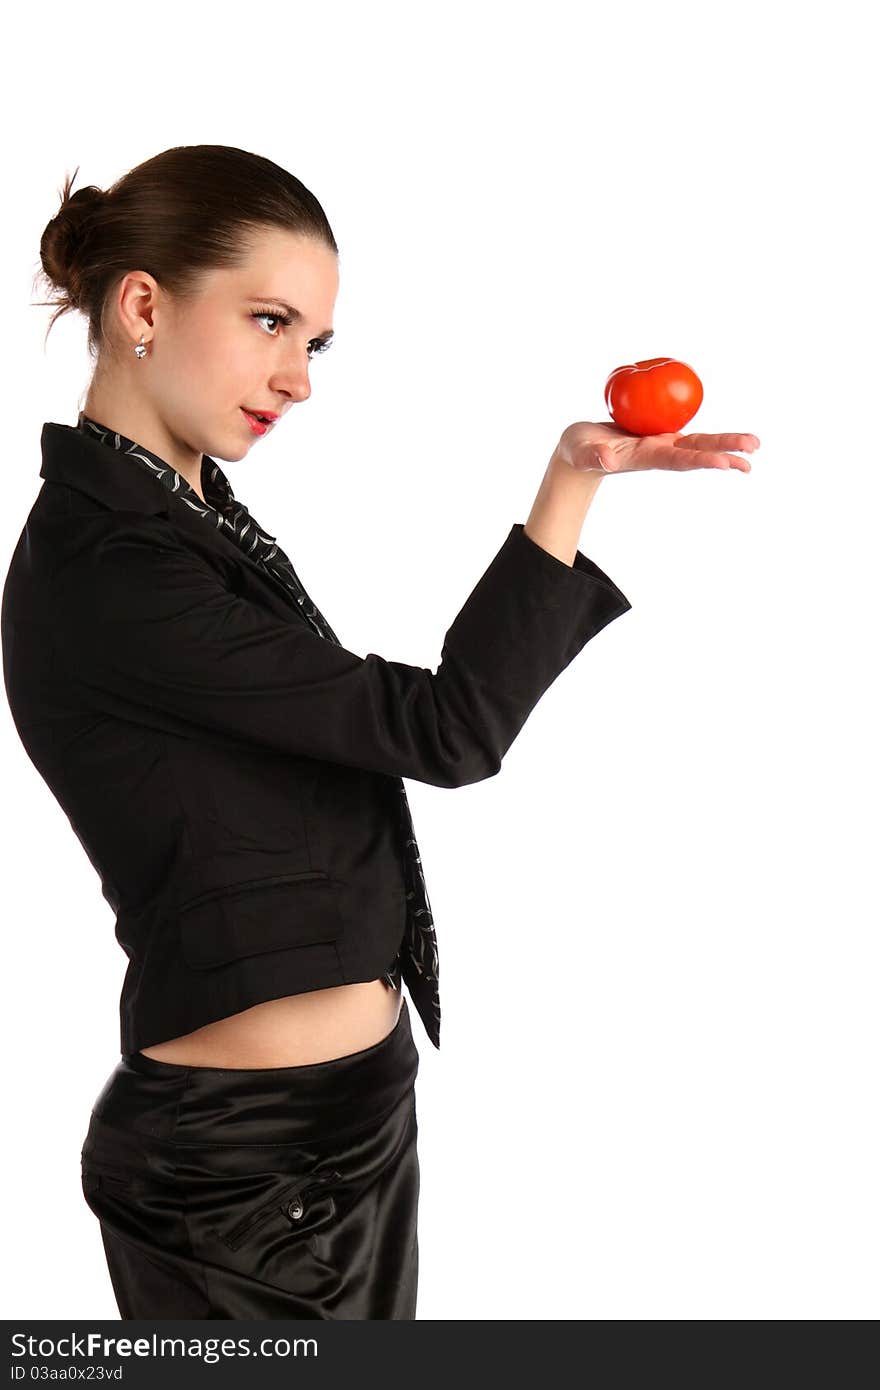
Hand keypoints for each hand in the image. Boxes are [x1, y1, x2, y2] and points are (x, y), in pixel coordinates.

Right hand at [555, 420, 759, 473]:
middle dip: (725, 450)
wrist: (580, 451)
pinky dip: (711, 434)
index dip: (702, 459)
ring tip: (754, 444)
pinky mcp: (660, 434)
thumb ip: (593, 457)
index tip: (725, 463)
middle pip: (698, 451)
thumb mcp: (581, 452)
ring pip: (699, 442)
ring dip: (726, 443)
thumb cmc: (578, 452)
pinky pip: (690, 432)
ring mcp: (661, 444)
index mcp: (645, 457)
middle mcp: (659, 452)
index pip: (678, 459)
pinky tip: (730, 435)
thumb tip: (608, 460)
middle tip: (754, 450)